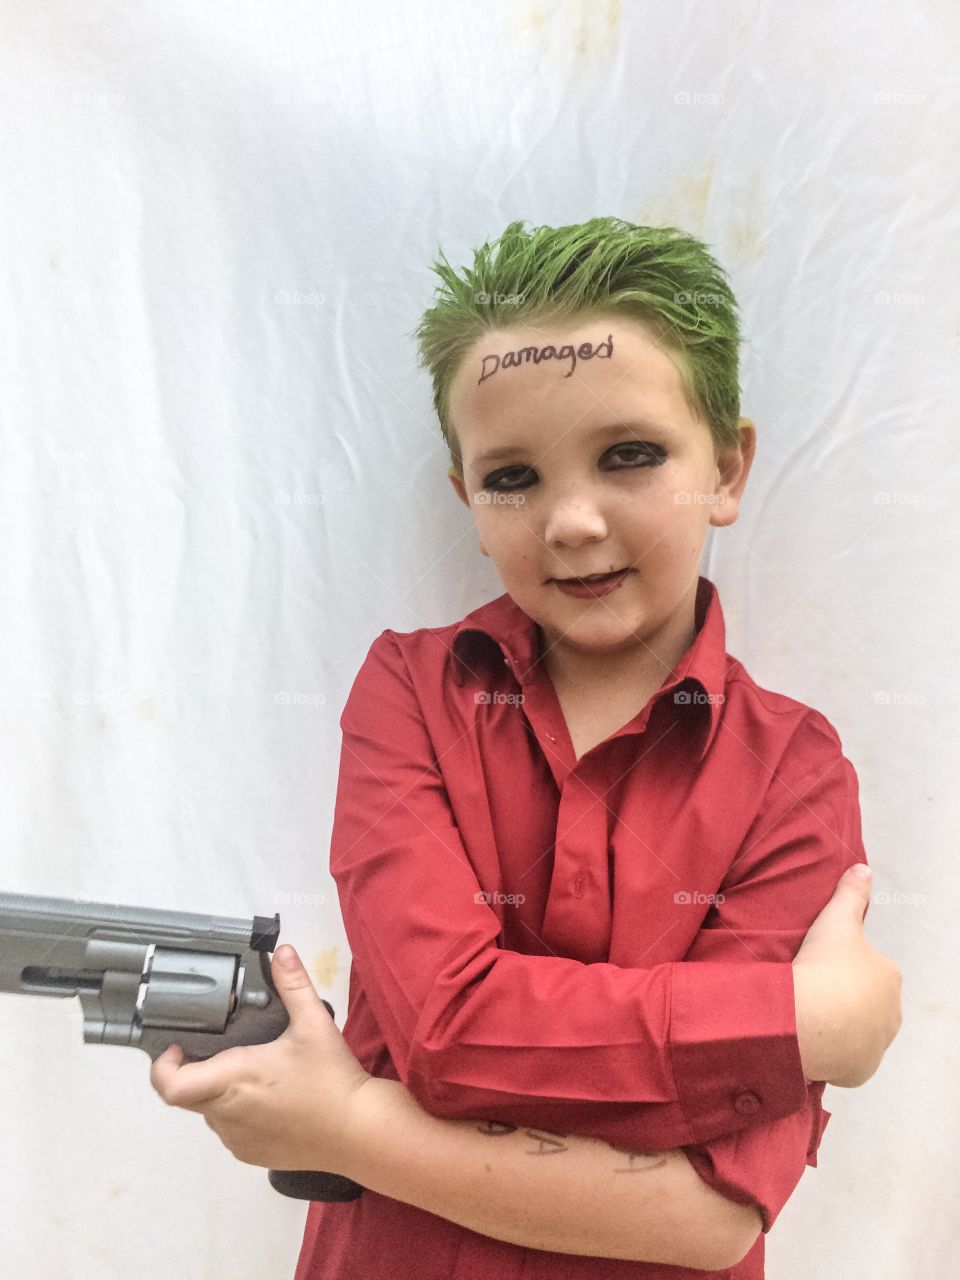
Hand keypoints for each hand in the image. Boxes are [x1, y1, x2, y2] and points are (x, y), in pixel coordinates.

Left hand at [150, 945, 371, 1171]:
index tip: (180, 1047)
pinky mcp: (250, 1154)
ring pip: (210, 1112)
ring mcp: (236, 1138)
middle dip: (195, 1071)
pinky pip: (229, 1129)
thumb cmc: (332, 1079)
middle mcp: (226, 1113)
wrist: (359, 1132)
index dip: (164, 1067)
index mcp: (234, 1079)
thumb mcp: (315, 1024)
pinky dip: (237, 1112)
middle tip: (221, 1048)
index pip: (171, 1085)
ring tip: (254, 1071)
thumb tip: (282, 952)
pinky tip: (269, 1098)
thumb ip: (294, 985)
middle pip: (188, 1095)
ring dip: (219, 1091)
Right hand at [792, 864, 902, 1086]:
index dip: (844, 967)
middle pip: (867, 1003)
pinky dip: (835, 1054)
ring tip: (810, 1017)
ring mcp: (877, 1046)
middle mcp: (892, 1014)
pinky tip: (814, 1043)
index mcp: (890, 976)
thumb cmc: (825, 967)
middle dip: (846, 999)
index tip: (820, 967)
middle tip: (812, 991)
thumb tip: (864, 868)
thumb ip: (850, 894)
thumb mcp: (835, 921)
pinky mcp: (861, 1071)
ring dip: (841, 1028)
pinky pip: (848, 1060)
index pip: (870, 969)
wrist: (810, 1020)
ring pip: (859, 1032)